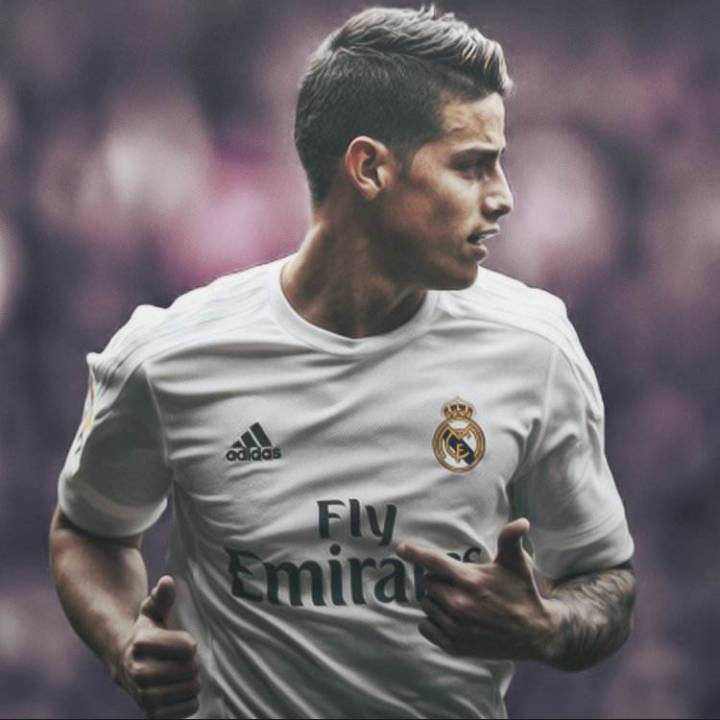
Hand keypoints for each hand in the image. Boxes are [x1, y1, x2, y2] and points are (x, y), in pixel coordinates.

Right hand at [112, 576, 200, 718]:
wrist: (126, 665)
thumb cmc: (147, 633)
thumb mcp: (152, 610)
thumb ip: (162, 596)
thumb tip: (168, 581)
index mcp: (141, 643)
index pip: (188, 647)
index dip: (189, 643)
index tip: (181, 642)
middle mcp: (139, 671)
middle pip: (191, 669)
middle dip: (193, 663)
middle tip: (183, 660)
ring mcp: (144, 695)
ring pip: (191, 689)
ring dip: (192, 681)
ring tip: (182, 675)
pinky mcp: (151, 714)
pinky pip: (187, 710)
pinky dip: (189, 702)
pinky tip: (179, 692)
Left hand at [397, 519, 558, 660]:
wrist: (534, 633)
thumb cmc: (521, 591)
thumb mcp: (516, 563)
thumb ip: (510, 539)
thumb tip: (522, 521)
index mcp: (470, 581)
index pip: (433, 562)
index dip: (415, 553)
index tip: (401, 549)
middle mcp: (459, 604)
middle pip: (428, 583)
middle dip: (439, 580)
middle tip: (459, 583)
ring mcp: (455, 627)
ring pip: (426, 604)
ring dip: (436, 600)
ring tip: (459, 601)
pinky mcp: (454, 645)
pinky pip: (425, 626)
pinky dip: (432, 621)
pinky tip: (452, 618)